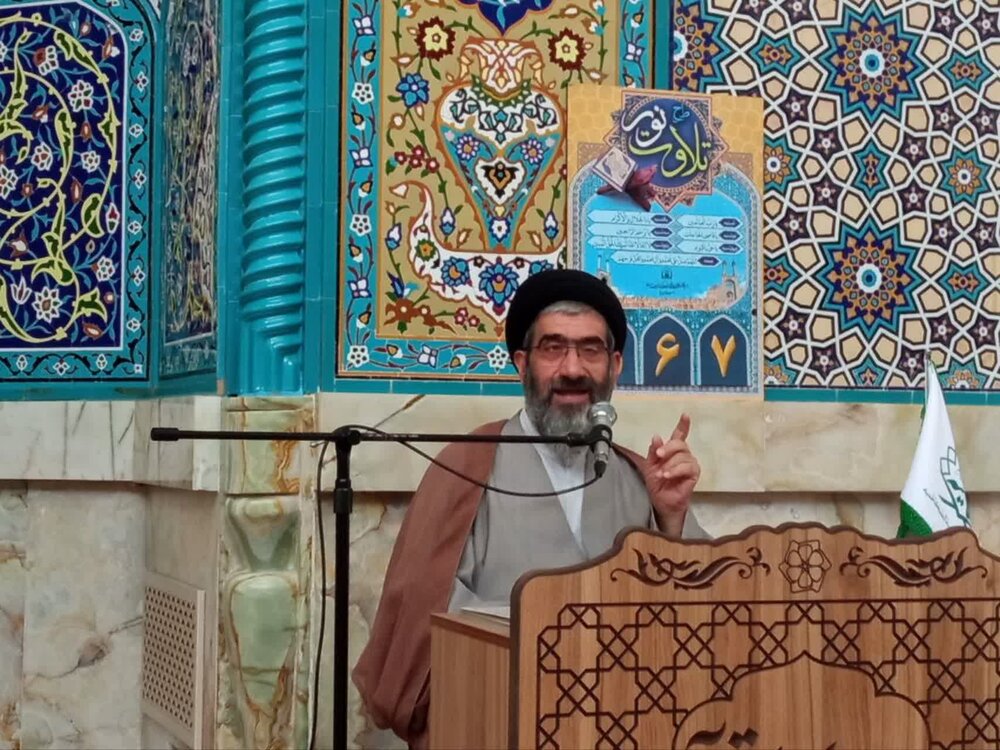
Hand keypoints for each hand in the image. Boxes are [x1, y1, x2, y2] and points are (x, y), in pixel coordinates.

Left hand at [643, 414, 700, 535]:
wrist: (661, 501)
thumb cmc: (657, 484)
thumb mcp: (650, 465)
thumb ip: (653, 451)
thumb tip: (657, 437)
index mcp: (673, 451)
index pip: (680, 435)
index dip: (683, 425)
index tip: (685, 415)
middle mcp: (683, 455)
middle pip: (680, 443)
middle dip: (669, 448)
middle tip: (659, 455)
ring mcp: (690, 464)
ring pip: (682, 456)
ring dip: (669, 464)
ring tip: (661, 474)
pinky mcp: (694, 474)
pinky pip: (687, 467)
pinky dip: (675, 470)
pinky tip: (667, 475)